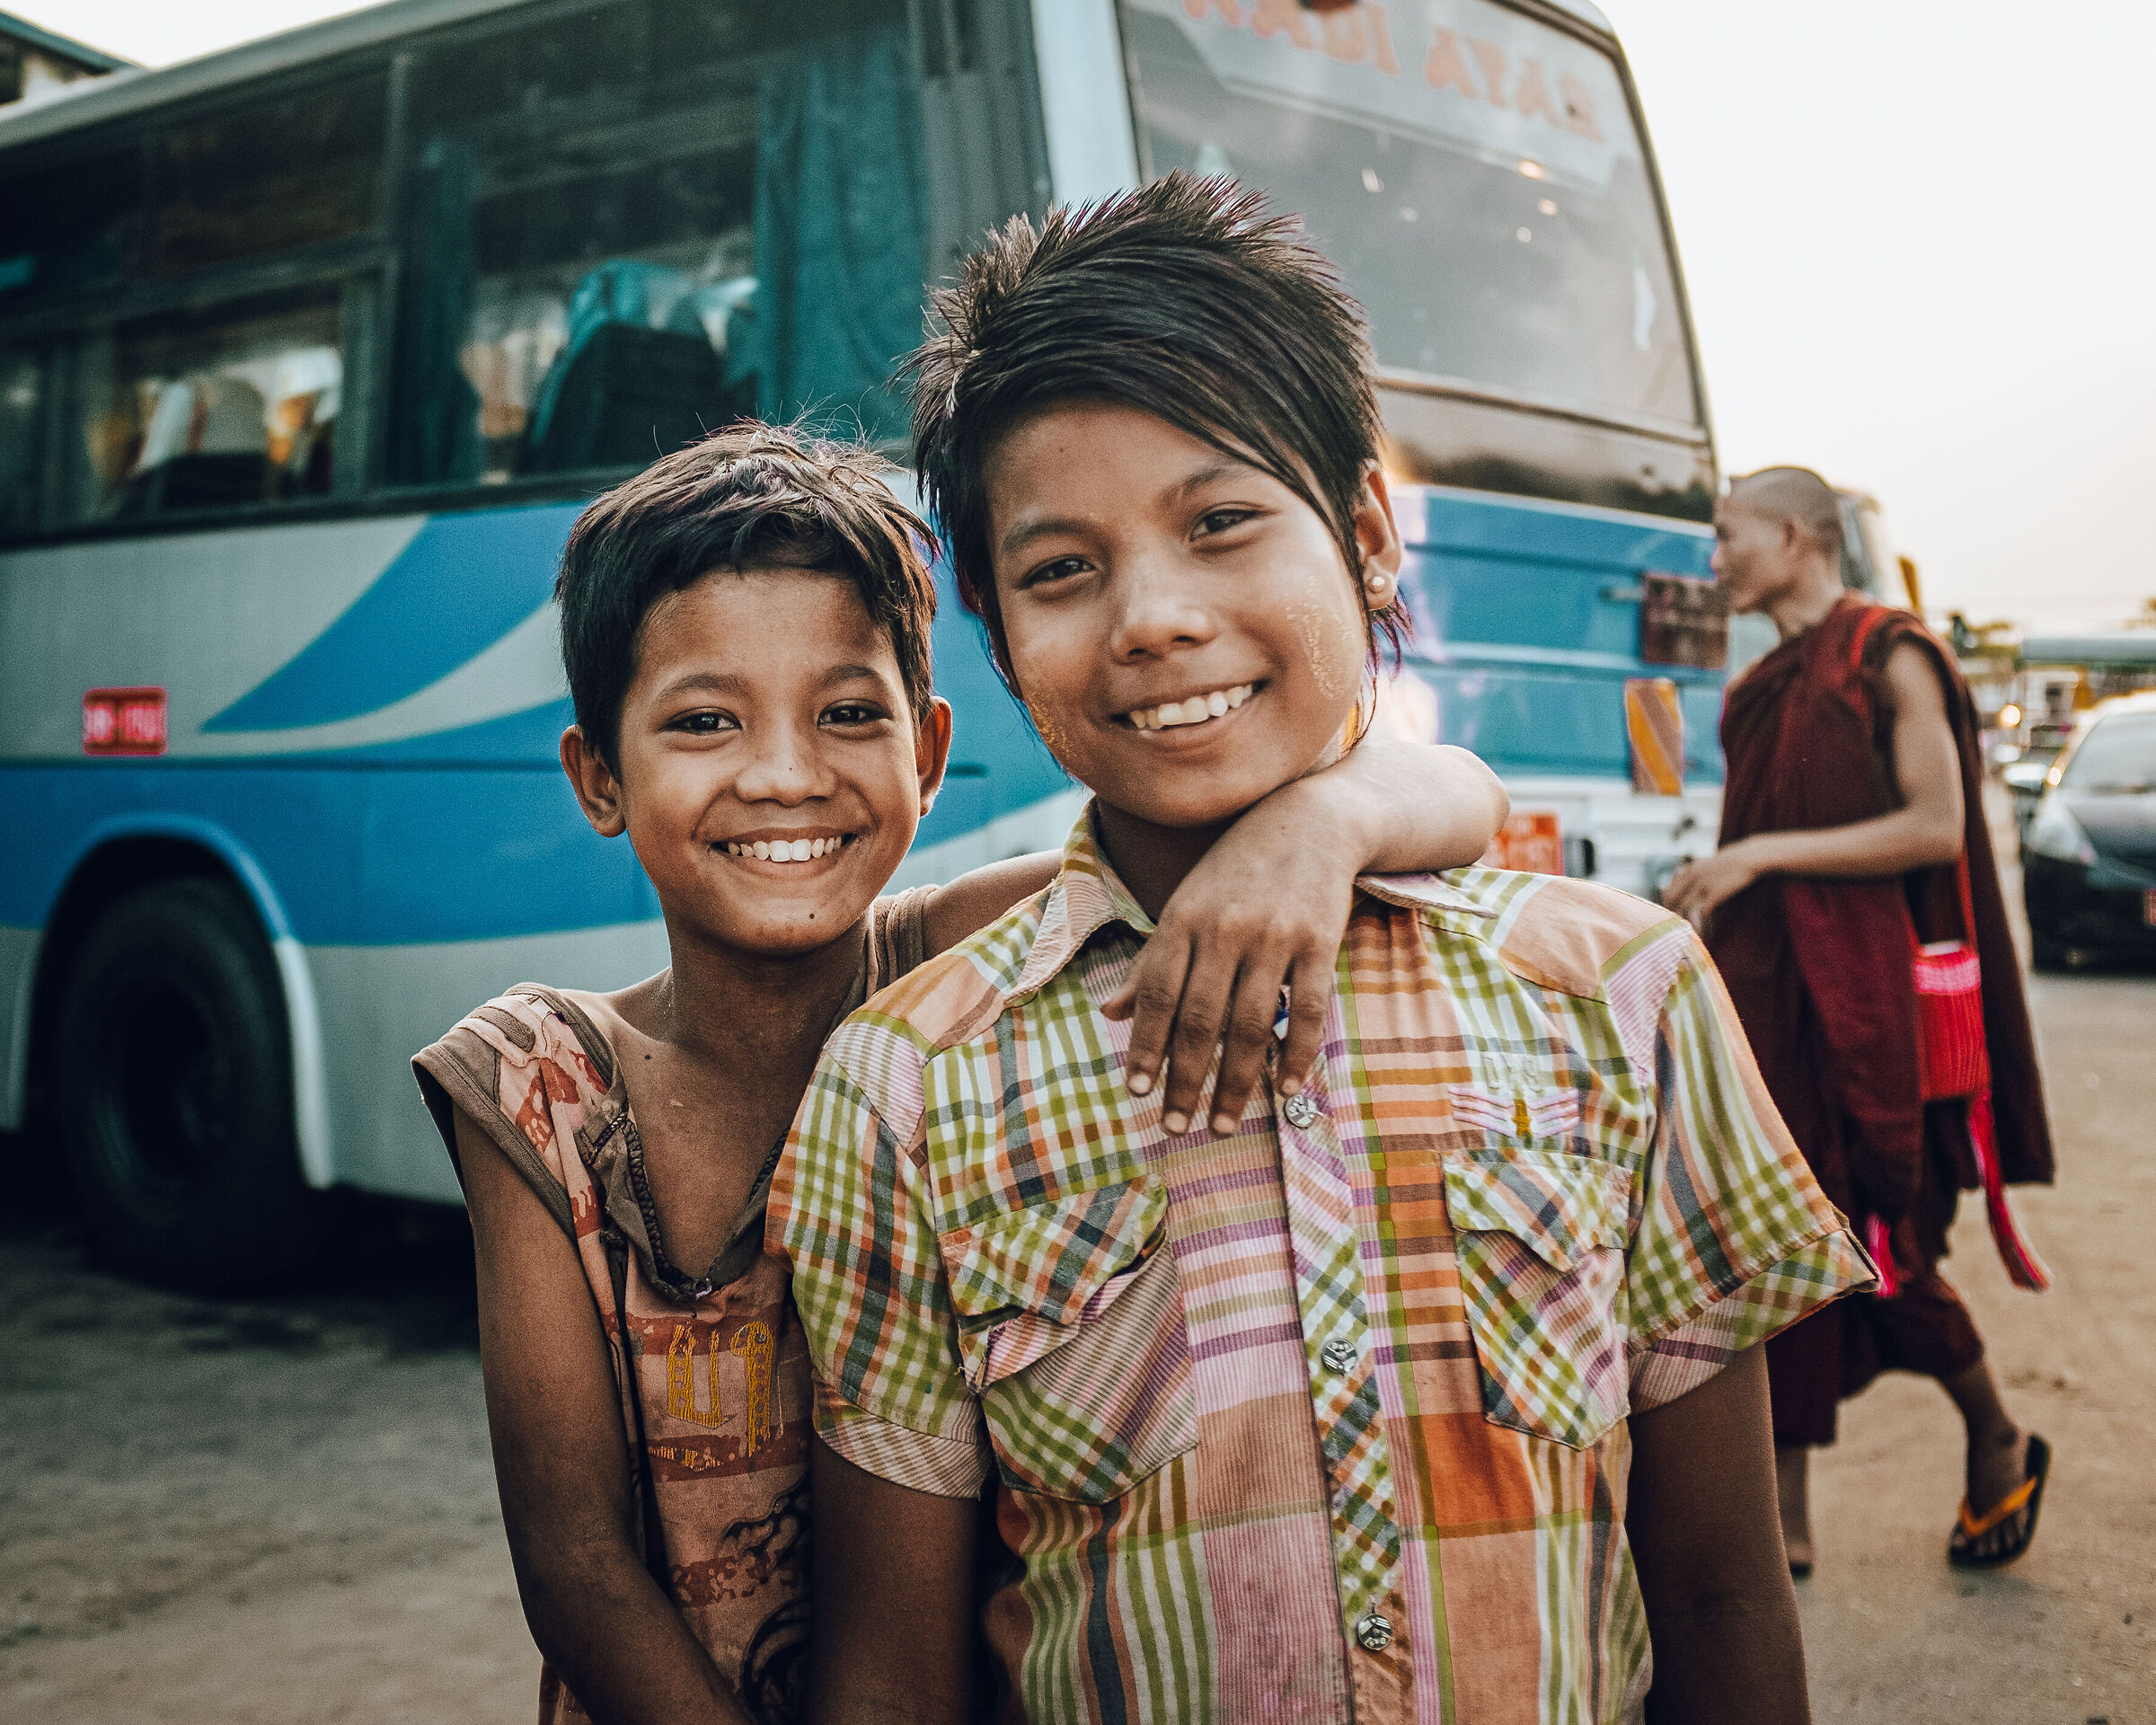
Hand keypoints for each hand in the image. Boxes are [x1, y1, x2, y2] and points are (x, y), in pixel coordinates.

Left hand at [1104, 793, 1357, 1137]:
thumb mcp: (1183, 905)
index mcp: (1183, 919)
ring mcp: (1275, 935)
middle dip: (1185, 1080)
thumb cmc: (1235, 870)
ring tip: (1223, 1125)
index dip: (1144, 1046)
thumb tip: (1107, 1013)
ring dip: (1236, 1082)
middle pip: (1200, 1019)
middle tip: (1175, 1128)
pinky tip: (1285, 1089)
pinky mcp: (1320, 941)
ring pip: (1252, 1024)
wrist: (1308, 819)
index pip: (1157, 994)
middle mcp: (1225, 928)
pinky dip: (1297, 1054)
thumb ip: (1150, 962)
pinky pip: (1308, 1009)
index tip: (1135, 1092)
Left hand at [1662, 841, 1764, 928]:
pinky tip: (1706, 932)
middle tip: (1675, 929)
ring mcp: (1702, 885)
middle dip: (1671, 915)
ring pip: (1685, 908)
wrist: (1750, 858)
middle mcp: (1692, 876)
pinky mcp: (1714, 893)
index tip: (1669, 918)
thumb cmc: (1733, 862)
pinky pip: (1702, 913)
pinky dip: (1702, 924)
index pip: (1669, 891)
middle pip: (1673, 900)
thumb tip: (1689, 886)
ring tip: (1688, 934)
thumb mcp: (1709, 864)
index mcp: (1689, 869)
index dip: (1667, 906)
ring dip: (1685, 923)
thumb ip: (1697, 873)